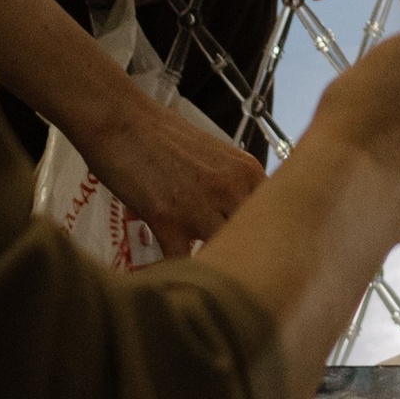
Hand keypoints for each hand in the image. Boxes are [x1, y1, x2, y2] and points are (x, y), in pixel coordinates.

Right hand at [74, 80, 259, 255]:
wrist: (122, 122)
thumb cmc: (165, 140)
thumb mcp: (216, 158)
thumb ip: (237, 189)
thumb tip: (248, 225)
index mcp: (248, 171)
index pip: (277, 215)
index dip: (268, 239)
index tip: (259, 254)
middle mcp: (231, 188)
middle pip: (253, 238)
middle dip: (244, 256)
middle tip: (234, 271)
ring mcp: (200, 204)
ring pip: (222, 251)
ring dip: (214, 263)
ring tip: (205, 276)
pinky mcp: (167, 219)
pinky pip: (181, 261)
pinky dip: (177, 271)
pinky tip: (173, 273)